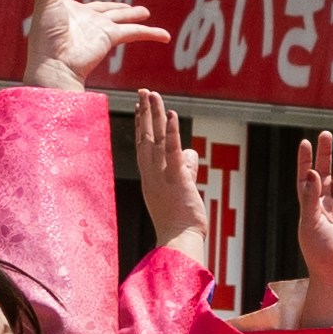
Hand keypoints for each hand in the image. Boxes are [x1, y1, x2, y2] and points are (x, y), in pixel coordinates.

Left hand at [14, 0, 166, 96]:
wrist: (56, 63)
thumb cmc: (46, 33)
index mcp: (66, 9)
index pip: (69, 1)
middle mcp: (84, 19)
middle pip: (104, 9)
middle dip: (115, 7)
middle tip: (127, 7)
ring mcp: (99, 29)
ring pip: (123, 19)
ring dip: (134, 16)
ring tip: (145, 12)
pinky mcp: (112, 37)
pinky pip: (136, 33)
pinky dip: (151, 34)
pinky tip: (165, 36)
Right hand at [134, 89, 229, 273]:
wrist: (178, 241)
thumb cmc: (180, 221)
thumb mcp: (182, 189)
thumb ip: (185, 169)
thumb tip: (191, 154)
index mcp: (150, 176)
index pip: (144, 144)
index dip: (142, 123)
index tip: (142, 105)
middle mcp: (151, 173)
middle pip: (146, 136)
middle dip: (145, 112)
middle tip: (143, 91)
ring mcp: (161, 175)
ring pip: (156, 139)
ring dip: (155, 115)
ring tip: (152, 94)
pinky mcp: (175, 179)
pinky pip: (173, 152)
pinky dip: (172, 133)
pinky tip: (172, 116)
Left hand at [293, 137, 332, 308]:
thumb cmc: (319, 253)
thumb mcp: (310, 224)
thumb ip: (310, 197)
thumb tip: (312, 172)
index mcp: (309, 207)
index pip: (306, 178)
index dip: (305, 160)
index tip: (305, 142)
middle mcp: (325, 206)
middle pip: (325, 174)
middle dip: (325, 155)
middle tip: (326, 134)